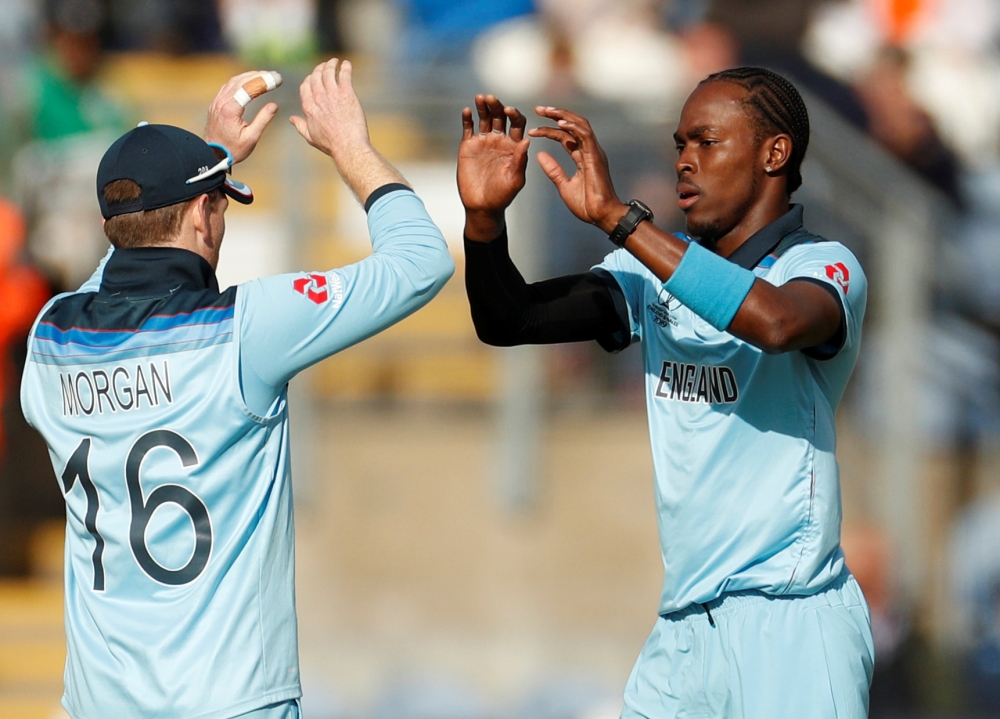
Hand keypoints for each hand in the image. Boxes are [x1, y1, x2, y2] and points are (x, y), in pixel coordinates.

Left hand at [204, 71, 279, 163]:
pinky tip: (248, 81)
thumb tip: (274, 105)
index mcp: (230, 110)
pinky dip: (240, 81)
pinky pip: (228, 87)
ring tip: (264, 75)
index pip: (248, 89)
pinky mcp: (215, 104)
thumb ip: (263, 120)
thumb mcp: (252, 137)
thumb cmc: (233, 150)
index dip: (264, 82)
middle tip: (274, 75)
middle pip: (241, 81)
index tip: (277, 80)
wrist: (212, 155)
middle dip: (258, 76)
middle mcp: (221, 102)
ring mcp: (216, 102)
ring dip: (249, 76)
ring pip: (233, 82)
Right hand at [289, 59, 370, 161]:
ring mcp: (333, 94)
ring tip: (335, 61)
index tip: (314, 77)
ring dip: (331, 64)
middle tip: (325, 65)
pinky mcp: (347, 93)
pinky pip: (344, 74)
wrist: (348, 145)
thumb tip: (291, 119)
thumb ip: (300, 126)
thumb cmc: (330, 144)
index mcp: (308, 106)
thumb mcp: (310, 136)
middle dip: (319, 68)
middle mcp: (319, 97)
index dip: (309, 79)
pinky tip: (347, 64)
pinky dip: (345, 67)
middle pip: (316, 76)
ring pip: (329, 72)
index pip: (305, 86)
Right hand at [458, 94, 529, 241]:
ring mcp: (483, 141)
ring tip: (480, 98)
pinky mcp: (468, 146)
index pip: (517, 123)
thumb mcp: (515, 179)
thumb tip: (526, 140)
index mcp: (514, 145)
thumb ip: (520, 160)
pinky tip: (466, 111)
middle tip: (491, 98)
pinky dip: (467, 119)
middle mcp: (500, 139)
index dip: (514, 114)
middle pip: (499, 116)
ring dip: (482, 107)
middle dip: (496, 105)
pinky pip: (468, 128)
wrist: (482, 206)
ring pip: (484, 118)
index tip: (509, 110)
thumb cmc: (502, 195)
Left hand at [529, 107, 626, 232]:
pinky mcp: (596, 156)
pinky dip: (573, 127)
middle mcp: (589, 150)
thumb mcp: (564, 185)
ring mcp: (594, 152)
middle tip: (538, 109)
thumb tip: (540, 155)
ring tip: (546, 111)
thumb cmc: (587, 205)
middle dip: (556, 115)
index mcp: (582, 156)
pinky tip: (560, 123)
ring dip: (563, 116)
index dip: (550, 129)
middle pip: (573, 125)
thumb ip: (553, 170)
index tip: (533, 129)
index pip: (565, 136)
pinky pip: (585, 136)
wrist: (601, 216)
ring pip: (580, 125)